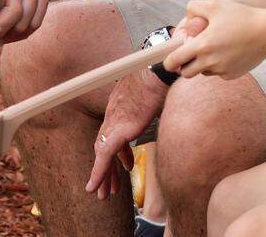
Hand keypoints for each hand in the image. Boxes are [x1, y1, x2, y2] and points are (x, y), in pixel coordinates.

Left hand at [85, 70, 169, 199]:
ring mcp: (114, 121)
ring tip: (103, 194)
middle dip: (108, 167)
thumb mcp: (159, 94)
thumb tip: (171, 109)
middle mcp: (113, 113)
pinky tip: (94, 187)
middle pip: (104, 144)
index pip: (113, 132)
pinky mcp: (119, 129)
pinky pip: (104, 156)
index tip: (126, 164)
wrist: (161, 71)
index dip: (119, 151)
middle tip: (110, 185)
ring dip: (103, 175)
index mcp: (121, 104)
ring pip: (102, 154)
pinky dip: (98, 172)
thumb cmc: (164, 78)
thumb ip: (159, 105)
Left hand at [165, 0, 265, 79]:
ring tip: (212, 49)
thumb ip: (195, 8)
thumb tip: (186, 18)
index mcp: (202, 46)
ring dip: (202, 65)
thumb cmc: (241, 17)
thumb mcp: (216, 6)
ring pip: (203, 73)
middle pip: (186, 73)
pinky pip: (218, 74)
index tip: (168, 61)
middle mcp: (210, 62)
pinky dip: (217, 66)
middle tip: (189, 54)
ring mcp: (222, 70)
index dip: (168, 62)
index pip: (176, 61)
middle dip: (184, 65)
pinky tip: (227, 53)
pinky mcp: (232, 75)